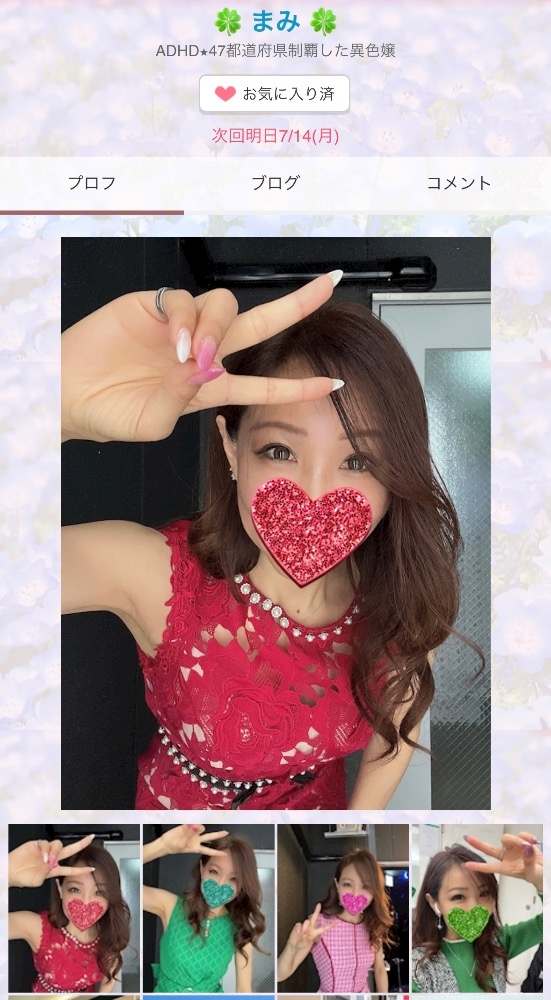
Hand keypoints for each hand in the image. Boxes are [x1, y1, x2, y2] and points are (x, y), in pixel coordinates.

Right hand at [9, 834, 94, 887]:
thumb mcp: (38, 881)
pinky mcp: (38, 844)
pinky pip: (46, 843)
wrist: (11, 872)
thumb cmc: (22, 877)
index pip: (70, 869)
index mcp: (53, 869)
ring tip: (49, 861)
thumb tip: (53, 865)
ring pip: (58, 845)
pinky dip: (47, 850)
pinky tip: (44, 857)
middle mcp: (51, 859)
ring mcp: (45, 851)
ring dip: (56, 852)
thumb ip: (47, 874)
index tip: (91, 868)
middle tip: (90, 838)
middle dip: (80, 844)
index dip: (80, 870)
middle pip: (69, 850)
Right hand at [62, 274, 340, 442]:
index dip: (297, 385)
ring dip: (218, 329)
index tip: (333, 384)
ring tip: (196, 356)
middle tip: (327, 286)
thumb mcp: (154, 424)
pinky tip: (175, 344)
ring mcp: (181, 328)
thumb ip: (184, 400)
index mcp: (208, 387)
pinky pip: (184, 301)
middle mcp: (203, 352)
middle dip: (296, 305)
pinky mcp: (155, 306)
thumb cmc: (109, 414)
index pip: (262, 385)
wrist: (69, 394)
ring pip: (224, 308)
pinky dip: (186, 321)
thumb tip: (207, 368)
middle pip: (259, 324)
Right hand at [159, 824, 228, 856]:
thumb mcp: (182, 844)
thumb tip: (198, 826)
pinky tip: (190, 822)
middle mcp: (197, 839)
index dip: (216, 852)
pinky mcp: (189, 826)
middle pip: (210, 837)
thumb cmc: (173, 846)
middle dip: (218, 835)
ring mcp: (194, 832)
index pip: (208, 850)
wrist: (165, 842)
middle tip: (226, 832)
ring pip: (202, 828)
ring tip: (190, 827)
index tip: (224, 854)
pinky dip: (193, 822)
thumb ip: (190, 834)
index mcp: (196, 847)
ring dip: (198, 827)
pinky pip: (194, 822)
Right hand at [287, 903, 335, 950]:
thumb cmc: (302, 948)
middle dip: (316, 911)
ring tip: (302, 935)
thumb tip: (306, 934)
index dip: (330, 925)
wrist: (293, 949)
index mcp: (315, 933)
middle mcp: (310, 928)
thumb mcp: (307, 945)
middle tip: (319, 905)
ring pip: (306, 921)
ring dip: (305, 927)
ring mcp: (303, 926)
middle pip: (314, 918)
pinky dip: (299, 929)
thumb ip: (308, 939)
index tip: (337, 922)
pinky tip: (298, 933)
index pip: (324, 928)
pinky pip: (299, 924)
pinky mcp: (297, 926)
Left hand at [463, 832, 542, 892]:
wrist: (545, 870)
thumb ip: (529, 861)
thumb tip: (526, 848)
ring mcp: (512, 848)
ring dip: (517, 840)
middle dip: (478, 843)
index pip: (490, 867)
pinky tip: (534, 842)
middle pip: (489, 849)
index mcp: (507, 868)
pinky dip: (527, 837)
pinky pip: (520, 834)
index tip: (466, 865)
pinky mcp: (520, 841)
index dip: (478, 866)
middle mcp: (506, 857)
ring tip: (529, 846)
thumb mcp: (533, 873)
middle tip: (466, 838)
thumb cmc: (537, 875)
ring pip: (506, 838)